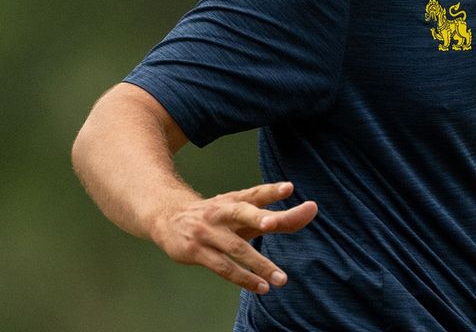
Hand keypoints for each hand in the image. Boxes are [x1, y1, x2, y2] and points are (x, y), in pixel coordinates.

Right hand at [149, 181, 317, 293]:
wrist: (167, 217)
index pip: (255, 194)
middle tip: (273, 223)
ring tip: (281, 279)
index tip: (289, 188)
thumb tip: (308, 214)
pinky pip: (224, 268)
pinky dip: (244, 278)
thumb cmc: (216, 216)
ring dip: (259, 264)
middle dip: (259, 218)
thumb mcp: (240, 212)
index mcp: (234, 200)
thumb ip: (274, 216)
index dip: (271, 191)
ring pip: (236, 248)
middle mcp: (222, 213)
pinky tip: (261, 286)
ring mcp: (208, 233)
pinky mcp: (197, 252)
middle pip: (242, 214)